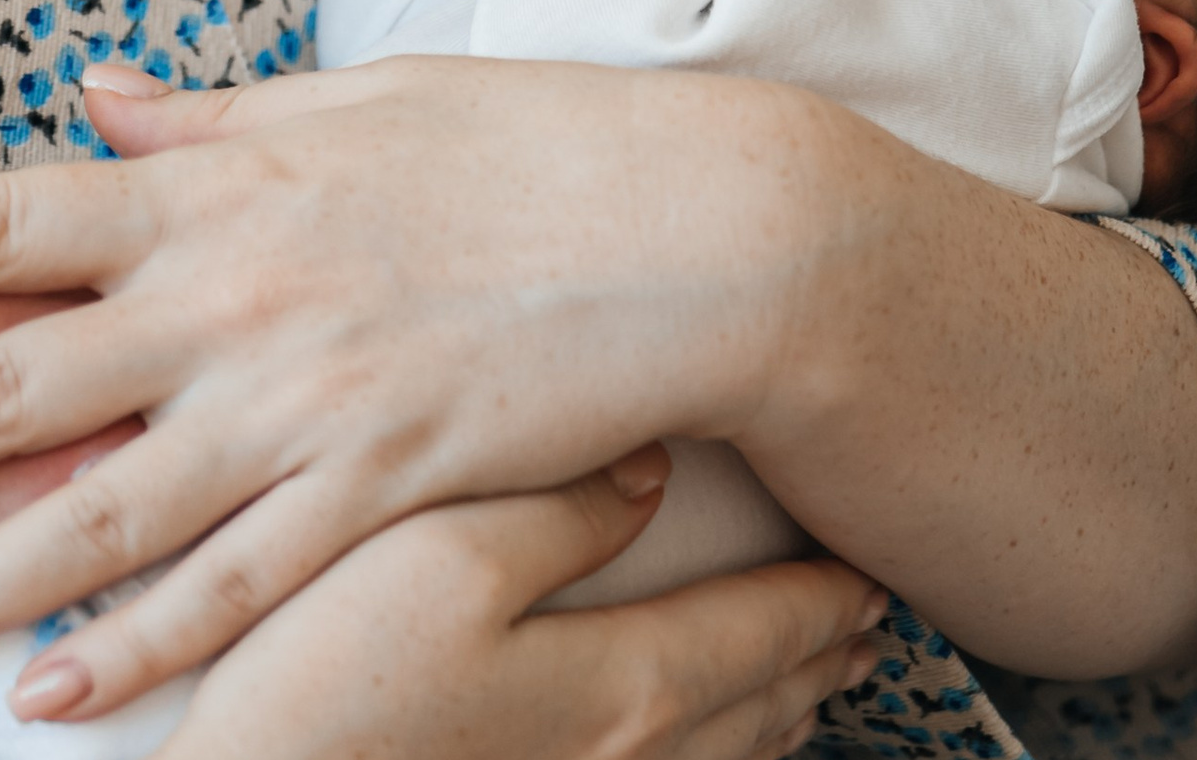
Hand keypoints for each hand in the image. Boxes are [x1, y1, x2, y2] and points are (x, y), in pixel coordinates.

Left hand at [0, 57, 855, 718]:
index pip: (4, 215)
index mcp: (223, 182)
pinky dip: (140, 655)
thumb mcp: (360, 99)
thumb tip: (89, 97)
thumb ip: (208, 113)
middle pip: (12, 377)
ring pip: (98, 512)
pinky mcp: (380, 490)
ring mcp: (305, 401)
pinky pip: (235, 590)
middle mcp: (236, 293)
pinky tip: (56, 703)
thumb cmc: (527, 141)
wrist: (695, 225)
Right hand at [166, 465, 884, 759]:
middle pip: (756, 709)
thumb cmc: (324, 695)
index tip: (871, 573)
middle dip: (813, 660)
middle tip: (860, 625)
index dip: (821, 599)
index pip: (759, 631)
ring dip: (775, 724)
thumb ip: (560, 511)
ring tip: (803, 688)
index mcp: (624, 687)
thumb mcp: (438, 559)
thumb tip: (653, 471)